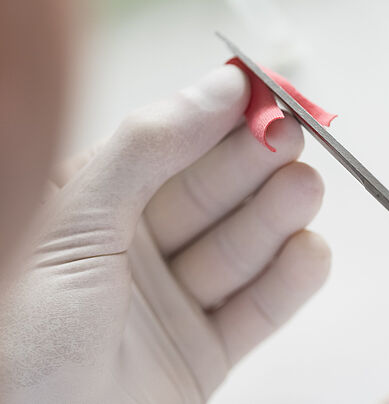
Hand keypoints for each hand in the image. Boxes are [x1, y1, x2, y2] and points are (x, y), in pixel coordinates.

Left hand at [0, 67, 330, 402]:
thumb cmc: (21, 338)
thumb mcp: (71, 224)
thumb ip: (147, 150)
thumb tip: (218, 86)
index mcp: (91, 208)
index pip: (168, 148)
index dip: (217, 117)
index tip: (263, 93)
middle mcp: (134, 250)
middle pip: (212, 196)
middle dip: (254, 165)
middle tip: (293, 137)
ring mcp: (172, 302)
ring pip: (239, 249)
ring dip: (277, 218)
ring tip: (305, 190)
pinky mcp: (203, 352)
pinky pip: (255, 312)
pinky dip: (288, 284)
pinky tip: (310, 252)